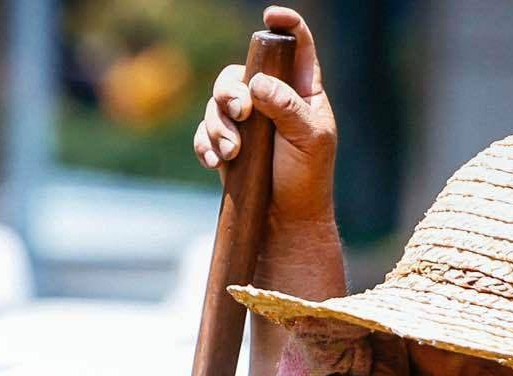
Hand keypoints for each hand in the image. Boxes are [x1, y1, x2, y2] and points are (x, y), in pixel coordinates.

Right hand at [191, 6, 338, 236]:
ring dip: (218, 126)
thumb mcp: (308, 139)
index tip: (270, 15)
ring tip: (233, 153)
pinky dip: (205, 144)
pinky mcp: (226, 143)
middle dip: (231, 90)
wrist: (286, 219)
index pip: (296, 44)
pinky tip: (216, 162)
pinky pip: (204, 132)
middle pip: (239, 73)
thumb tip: (258, 84)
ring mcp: (246, 120)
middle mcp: (270, 97)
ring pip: (216, 103)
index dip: (285, 23)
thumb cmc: (307, 176)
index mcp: (300, 88)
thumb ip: (286, 107)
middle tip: (240, 112)